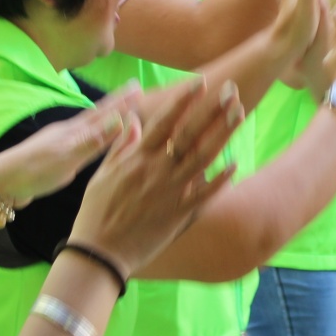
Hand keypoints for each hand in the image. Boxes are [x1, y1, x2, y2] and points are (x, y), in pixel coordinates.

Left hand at [0, 85, 141, 202]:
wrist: (1, 184)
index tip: (139, 87)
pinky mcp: (56, 158)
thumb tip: (121, 119)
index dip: (123, 102)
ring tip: (120, 111)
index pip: (105, 113)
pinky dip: (96, 136)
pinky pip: (84, 142)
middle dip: (118, 104)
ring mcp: (61, 144)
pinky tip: (93, 139)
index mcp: (74, 132)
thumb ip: (94, 141)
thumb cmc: (33, 172)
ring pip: (91, 127)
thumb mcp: (67, 158)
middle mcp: (69, 134)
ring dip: (108, 118)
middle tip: (135, 90)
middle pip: (99, 116)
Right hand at [69, 78, 243, 271]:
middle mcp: (157, 171)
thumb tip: (133, 121)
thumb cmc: (96, 212)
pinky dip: (221, 179)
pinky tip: (236, 163)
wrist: (100, 252)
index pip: (165, 121)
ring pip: (203, 157)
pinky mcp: (180, 214)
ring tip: (239, 114)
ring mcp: (171, 192)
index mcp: (137, 158)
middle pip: (190, 133)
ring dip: (224, 134)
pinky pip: (206, 194)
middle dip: (212, 109)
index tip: (200, 82)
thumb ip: (121, 146)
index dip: (183, 100)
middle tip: (231, 89)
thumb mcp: (102, 174)